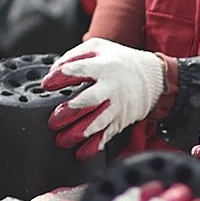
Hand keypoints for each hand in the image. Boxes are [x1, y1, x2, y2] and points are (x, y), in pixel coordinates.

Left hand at [42, 38, 165, 159]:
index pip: (79, 70)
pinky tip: (81, 152)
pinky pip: (107, 136)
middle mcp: (111, 88)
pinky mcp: (121, 121)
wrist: (153, 79)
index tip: (47, 84)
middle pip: (89, 101)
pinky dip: (94, 146)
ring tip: (62, 139)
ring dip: (78, 133)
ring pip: (97, 123)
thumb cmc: (121, 63)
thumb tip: (54, 70)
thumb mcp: (98, 48)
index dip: (61, 77)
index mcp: (104, 66)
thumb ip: (74, 56)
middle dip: (70, 112)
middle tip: (54, 120)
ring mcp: (117, 106)